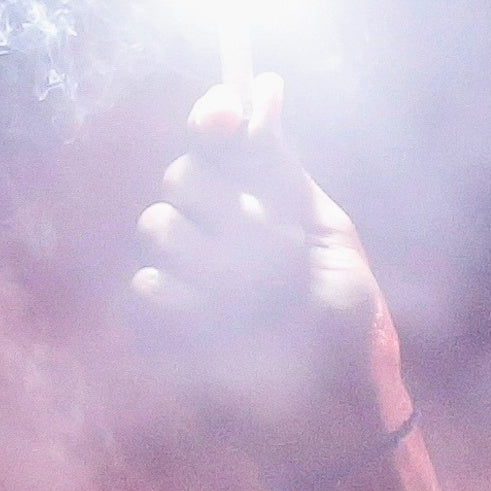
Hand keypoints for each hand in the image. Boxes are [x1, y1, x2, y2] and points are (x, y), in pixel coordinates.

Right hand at [131, 76, 410, 472]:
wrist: (330, 402)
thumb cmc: (341, 319)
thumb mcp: (325, 233)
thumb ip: (282, 169)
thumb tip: (263, 88)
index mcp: (259, 196)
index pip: (216, 136)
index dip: (214, 118)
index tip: (222, 116)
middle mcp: (215, 221)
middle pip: (184, 173)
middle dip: (230, 208)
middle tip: (277, 249)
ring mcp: (185, 265)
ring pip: (160, 223)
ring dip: (216, 260)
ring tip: (258, 298)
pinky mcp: (163, 311)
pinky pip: (149, 280)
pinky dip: (190, 303)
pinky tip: (225, 328)